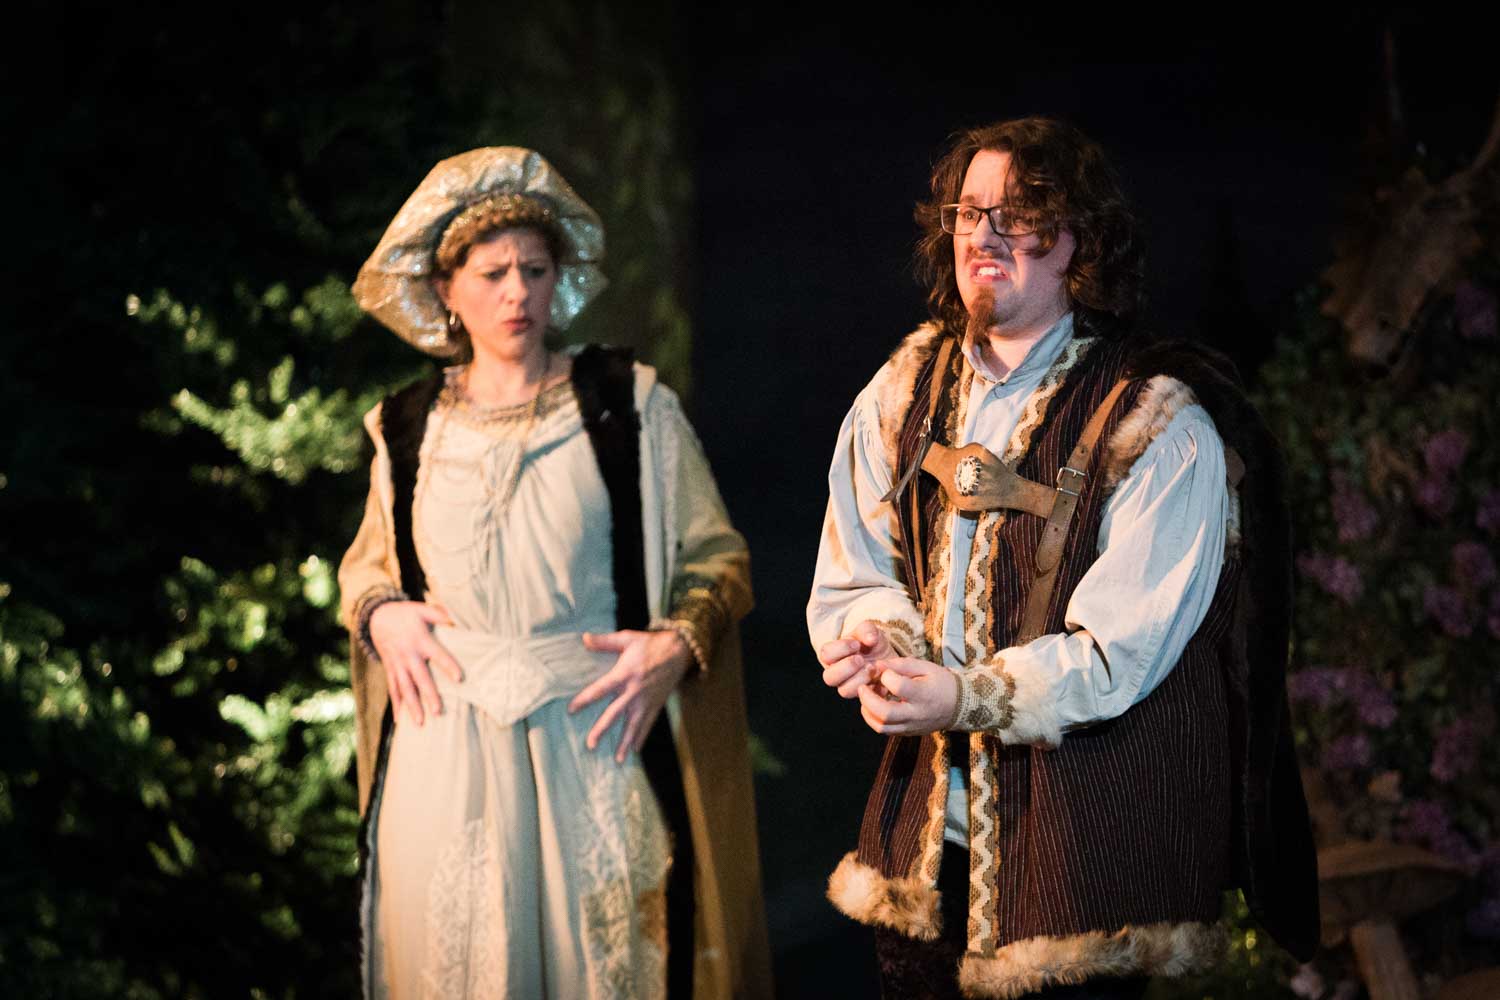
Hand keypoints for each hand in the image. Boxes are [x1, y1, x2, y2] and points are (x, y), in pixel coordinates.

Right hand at [369, 601, 460, 726]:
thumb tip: (457, 620)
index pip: (437, 654)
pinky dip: (396, 705)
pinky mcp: (390, 669)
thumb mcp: (422, 609)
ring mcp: (397, 664)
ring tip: (420, 723)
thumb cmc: (405, 614)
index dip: (448, 665)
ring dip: (412, 706)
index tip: (459, 679)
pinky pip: (392, 689)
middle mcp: (408, 655)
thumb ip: (440, 615)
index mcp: (420, 640)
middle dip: (429, 695)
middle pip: (419, 678)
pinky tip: (399, 721)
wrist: (376, 617)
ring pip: (405, 688)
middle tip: (438, 712)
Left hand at [568, 630, 691, 762]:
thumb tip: (584, 637)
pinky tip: (635, 751)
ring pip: (633, 725)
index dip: (585, 699)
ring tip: (617, 759)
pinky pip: (648, 724)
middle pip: (615, 713)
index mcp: (625, 674)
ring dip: (625, 742)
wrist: (679, 652)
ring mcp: (646, 700)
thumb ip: (605, 641)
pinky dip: (642, 737)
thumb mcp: (627, 638)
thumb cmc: (650, 644)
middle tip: (591, 744)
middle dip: (602, 729)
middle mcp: (634, 691)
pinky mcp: (656, 705)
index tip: (571, 709)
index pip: (601, 689)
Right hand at [818, 620, 893, 698]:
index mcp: (834, 655)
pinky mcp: (863, 696)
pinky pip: (863, 699)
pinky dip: (873, 688)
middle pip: (829, 677)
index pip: (825, 654)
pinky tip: (881, 678)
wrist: (889, 659)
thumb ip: (867, 630)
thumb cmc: (872, 644)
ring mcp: (848, 686)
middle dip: (847, 667)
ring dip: (860, 679)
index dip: (840, 648)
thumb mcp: (870, 631)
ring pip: (844, 691)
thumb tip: (870, 639)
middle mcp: (837, 673)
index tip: (857, 644)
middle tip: (862, 659)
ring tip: (873, 668)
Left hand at [856, 657, 957, 736]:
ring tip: (865, 698)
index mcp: (924, 694)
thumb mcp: (925, 667)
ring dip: (867, 712)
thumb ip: (901, 665)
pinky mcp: (908, 733)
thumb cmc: (941, 682)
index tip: (886, 671)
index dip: (887, 676)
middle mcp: (917, 714)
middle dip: (867, 699)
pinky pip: (886, 731)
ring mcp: (912, 726)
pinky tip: (872, 707)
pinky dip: (874, 720)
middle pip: (885, 713)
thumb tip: (877, 665)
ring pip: (882, 727)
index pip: (899, 687)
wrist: (958, 706)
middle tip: (862, 687)